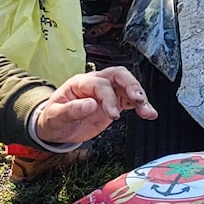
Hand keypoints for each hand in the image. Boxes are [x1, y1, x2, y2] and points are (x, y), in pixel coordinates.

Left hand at [35, 67, 157, 144]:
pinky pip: (131, 100)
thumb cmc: (54, 120)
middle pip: (118, 75)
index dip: (109, 98)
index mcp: (80, 83)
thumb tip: (90, 104)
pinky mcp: (115, 102)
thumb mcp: (55, 117)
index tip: (113, 114)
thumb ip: (71, 110)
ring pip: (128, 86)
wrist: (56, 129)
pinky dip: (142, 106)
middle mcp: (96, 83)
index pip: (100, 84)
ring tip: (147, 111)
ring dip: (140, 97)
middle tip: (138, 99)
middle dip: (131, 85)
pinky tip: (149, 114)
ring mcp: (107, 92)